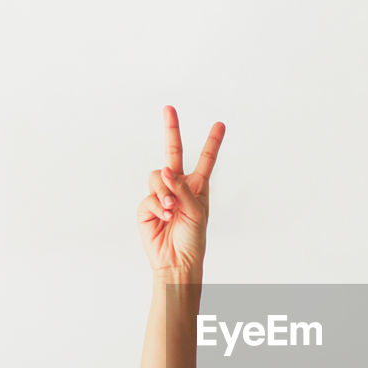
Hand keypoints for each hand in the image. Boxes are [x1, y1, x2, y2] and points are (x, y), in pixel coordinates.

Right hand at [137, 105, 224, 276]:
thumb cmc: (192, 238)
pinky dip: (156, 206)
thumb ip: (183, 188)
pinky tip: (164, 217)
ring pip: (157, 176)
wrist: (177, 260)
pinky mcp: (146, 207)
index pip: (206, 160)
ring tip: (171, 209)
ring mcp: (160, 195)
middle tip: (169, 108)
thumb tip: (166, 170)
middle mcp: (178, 186)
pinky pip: (148, 196)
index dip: (213, 142)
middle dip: (171, 130)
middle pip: (173, 152)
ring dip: (164, 191)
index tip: (220, 124)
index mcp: (197, 186)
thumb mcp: (196, 211)